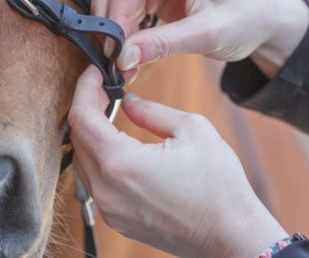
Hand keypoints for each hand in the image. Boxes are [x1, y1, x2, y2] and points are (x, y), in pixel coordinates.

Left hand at [68, 66, 286, 256]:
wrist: (231, 236)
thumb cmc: (219, 185)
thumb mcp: (192, 130)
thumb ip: (152, 111)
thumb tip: (128, 102)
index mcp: (120, 163)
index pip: (82, 117)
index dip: (85, 88)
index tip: (94, 71)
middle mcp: (106, 190)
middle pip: (77, 139)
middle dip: (86, 108)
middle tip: (103, 89)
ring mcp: (109, 210)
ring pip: (83, 163)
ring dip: (90, 134)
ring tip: (108, 112)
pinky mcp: (118, 220)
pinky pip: (96, 184)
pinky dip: (99, 159)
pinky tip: (117, 144)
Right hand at [92, 0, 308, 78]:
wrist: (264, 17)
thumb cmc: (247, 17)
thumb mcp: (208, 34)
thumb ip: (163, 43)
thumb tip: (122, 57)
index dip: (113, 13)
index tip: (111, 50)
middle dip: (106, 18)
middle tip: (109, 58)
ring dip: (111, 26)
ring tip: (120, 62)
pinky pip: (122, 2)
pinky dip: (121, 28)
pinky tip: (127, 54)